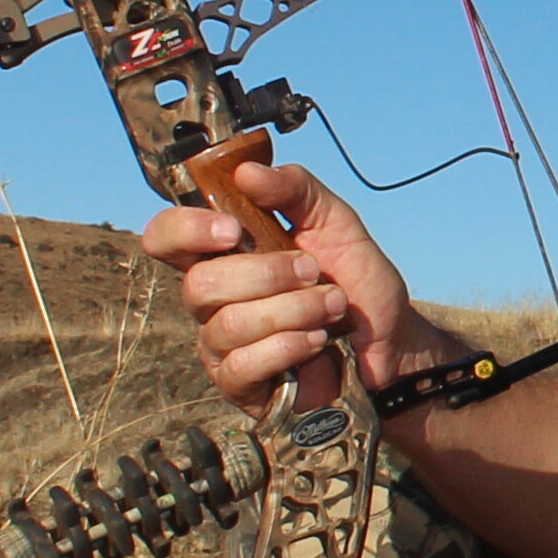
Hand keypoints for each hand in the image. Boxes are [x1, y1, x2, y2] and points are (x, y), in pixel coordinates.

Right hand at [136, 159, 424, 419]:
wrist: (391, 340)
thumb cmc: (355, 280)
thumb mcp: (336, 222)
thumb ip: (296, 190)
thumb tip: (246, 172)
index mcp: (223, 254)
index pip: (166, 237)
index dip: (185, 230)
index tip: (232, 230)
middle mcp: (213, 300)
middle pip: (199, 285)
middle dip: (267, 275)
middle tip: (313, 272)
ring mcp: (221, 345)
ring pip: (228, 325)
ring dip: (292, 311)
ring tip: (331, 306)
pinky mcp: (240, 384)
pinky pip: (241, 366)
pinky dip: (287, 347)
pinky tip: (316, 341)